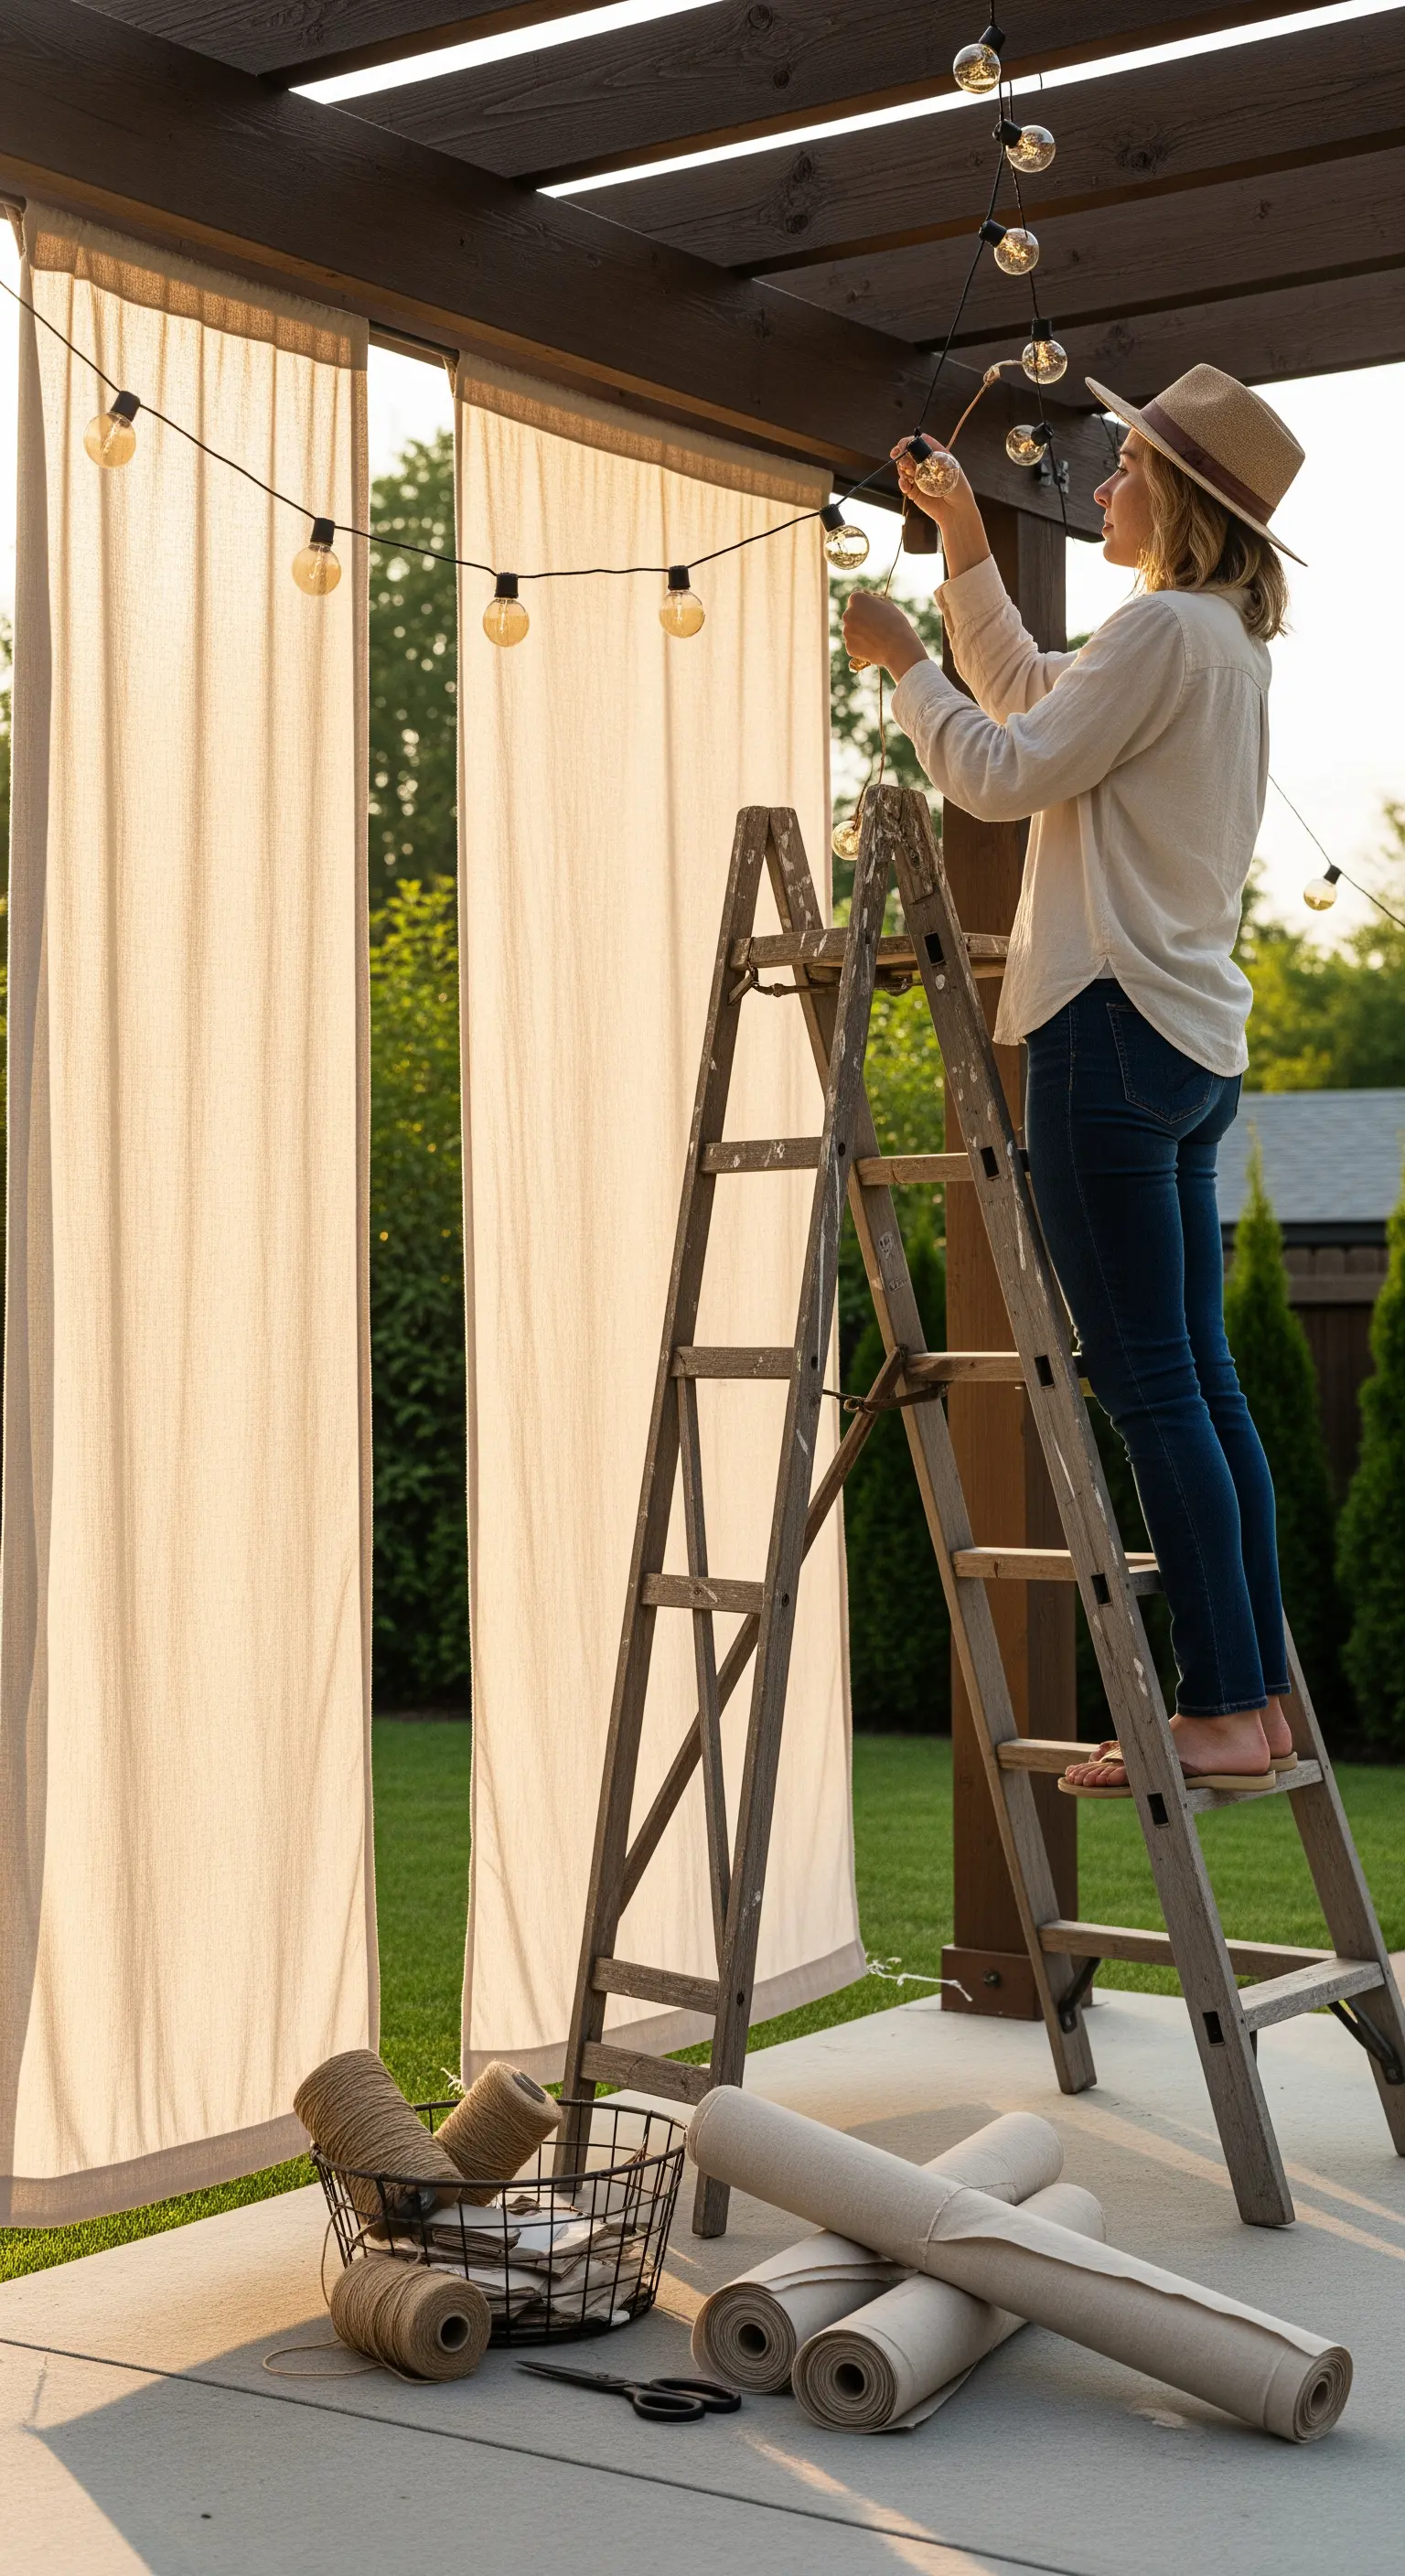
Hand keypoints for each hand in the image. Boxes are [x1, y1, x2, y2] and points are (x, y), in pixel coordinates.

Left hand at [841, 592, 927, 681]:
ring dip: (861, 634)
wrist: (898, 646)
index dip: (866, 608)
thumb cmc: (895, 622)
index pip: (856, 602)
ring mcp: (846, 631)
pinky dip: (861, 646)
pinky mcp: (848, 647)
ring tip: (877, 638)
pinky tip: (873, 647)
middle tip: (876, 627)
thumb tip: (866, 601)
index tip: (875, 614)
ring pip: (852, 631)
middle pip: (852, 616)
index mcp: (856, 599)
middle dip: (860, 620)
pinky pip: (854, 645)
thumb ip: (872, 601)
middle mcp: (847, 614)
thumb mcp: (886, 604)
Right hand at [891, 438, 990, 578]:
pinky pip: (903, 484)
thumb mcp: (948, 466)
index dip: (908, 442)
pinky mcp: (913, 491)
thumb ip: (933, 454)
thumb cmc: (957, 487)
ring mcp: (918, 477)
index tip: (902, 446)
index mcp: (934, 455)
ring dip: (902, 469)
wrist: (957, 511)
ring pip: (903, 468)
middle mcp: (925, 464)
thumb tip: (919, 442)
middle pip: (907, 454)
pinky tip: (905, 484)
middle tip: (901, 460)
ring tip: (908, 474)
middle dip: (901, 455)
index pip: (918, 443)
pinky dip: (902, 483)